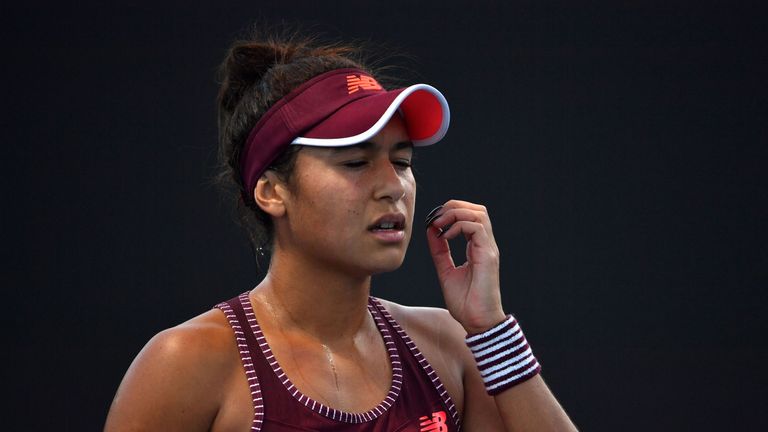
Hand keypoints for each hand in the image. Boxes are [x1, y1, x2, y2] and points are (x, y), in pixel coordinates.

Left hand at [425, 200, 506, 333]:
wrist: (477, 322)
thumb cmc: (465, 302)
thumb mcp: (445, 271)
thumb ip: (439, 251)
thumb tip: (431, 231)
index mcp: (477, 248)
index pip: (470, 217)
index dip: (451, 213)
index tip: (432, 222)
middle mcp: (485, 245)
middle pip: (477, 210)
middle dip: (454, 207)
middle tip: (435, 218)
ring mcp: (488, 249)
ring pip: (479, 213)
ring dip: (455, 213)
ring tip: (439, 224)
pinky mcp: (487, 256)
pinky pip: (476, 228)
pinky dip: (458, 226)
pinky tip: (446, 237)